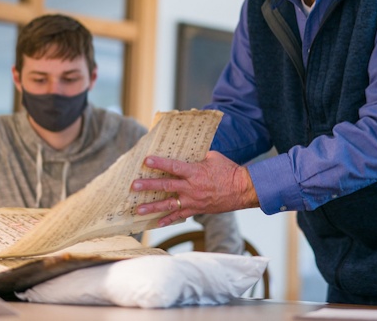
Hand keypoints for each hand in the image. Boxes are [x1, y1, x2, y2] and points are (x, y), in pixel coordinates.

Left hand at [130, 150, 258, 227]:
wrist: (242, 190)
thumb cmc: (228, 171)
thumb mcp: (213, 157)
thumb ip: (197, 156)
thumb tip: (185, 152)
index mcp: (195, 172)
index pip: (173, 166)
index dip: (159, 163)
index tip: (146, 160)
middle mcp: (191, 187)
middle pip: (166, 186)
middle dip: (148, 186)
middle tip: (134, 186)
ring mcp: (193, 200)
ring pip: (168, 204)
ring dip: (152, 207)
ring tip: (138, 210)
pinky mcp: (196, 209)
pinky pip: (179, 215)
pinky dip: (167, 220)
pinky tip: (156, 223)